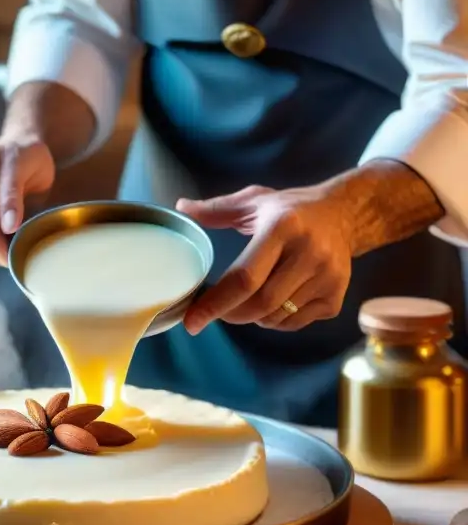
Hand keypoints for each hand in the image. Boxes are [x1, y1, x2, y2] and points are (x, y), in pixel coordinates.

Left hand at [176, 183, 355, 333]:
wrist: (343, 215)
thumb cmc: (289, 210)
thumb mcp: (254, 201)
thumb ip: (216, 209)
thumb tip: (180, 208)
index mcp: (282, 227)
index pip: (244, 278)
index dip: (215, 304)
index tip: (191, 321)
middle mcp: (309, 252)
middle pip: (260, 304)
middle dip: (230, 314)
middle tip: (217, 312)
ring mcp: (327, 277)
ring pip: (276, 317)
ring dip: (252, 317)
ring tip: (248, 299)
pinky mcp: (336, 297)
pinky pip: (294, 323)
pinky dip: (274, 321)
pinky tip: (273, 302)